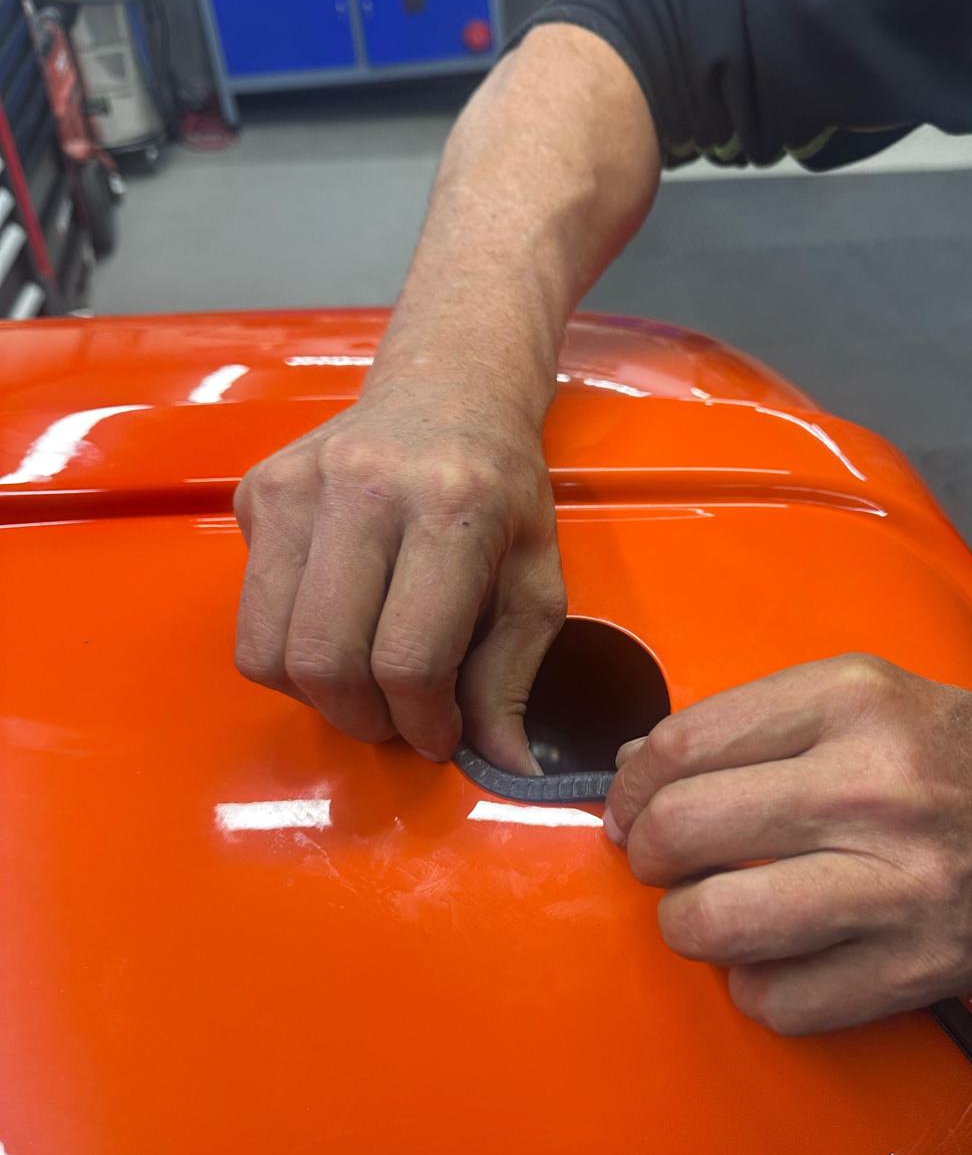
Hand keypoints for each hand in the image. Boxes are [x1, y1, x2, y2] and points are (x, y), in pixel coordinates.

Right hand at [233, 380, 564, 770]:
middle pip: (326, 661)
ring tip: (364, 683)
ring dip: (316, 696)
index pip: (409, 657)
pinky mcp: (257, 492)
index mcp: (452, 508)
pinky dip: (289, 649)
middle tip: (396, 719)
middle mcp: (365, 489)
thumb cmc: (502, 487)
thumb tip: (503, 767)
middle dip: (362, 719)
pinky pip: (251, 613)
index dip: (422, 722)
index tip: (439, 734)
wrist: (450, 387)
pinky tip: (338, 626)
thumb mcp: (537, 580)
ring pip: (269, 649)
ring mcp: (298, 486)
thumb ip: (514, 677)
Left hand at [604, 654, 971, 1033]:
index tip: (633, 809)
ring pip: (716, 924)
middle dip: (648, 855)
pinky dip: (754, 988)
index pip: (683, 745)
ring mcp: (899, 884)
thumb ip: (752, 721)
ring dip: (687, 926)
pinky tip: (774, 959)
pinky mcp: (917, 968)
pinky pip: (779, 1001)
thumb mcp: (866, 697)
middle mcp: (874, 786)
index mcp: (853, 699)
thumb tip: (635, 768)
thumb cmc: (958, 759)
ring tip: (709, 912)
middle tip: (663, 861)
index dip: (632, 787)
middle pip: (684, 831)